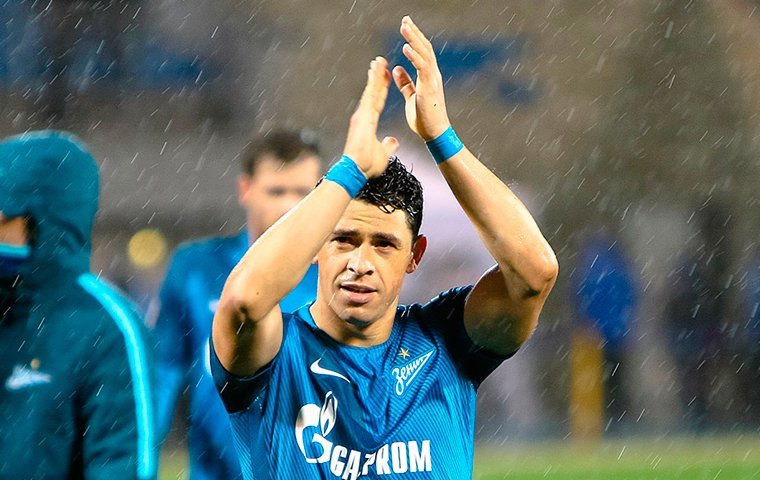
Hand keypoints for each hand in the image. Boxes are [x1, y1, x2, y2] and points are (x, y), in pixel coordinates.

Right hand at [343, 56, 398, 178]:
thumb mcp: (383, 153)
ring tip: (379, 60)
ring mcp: (362, 115)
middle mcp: (364, 116)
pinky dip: (374, 82)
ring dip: (375, 75)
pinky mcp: (362, 116)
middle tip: (381, 62)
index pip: (378, 101)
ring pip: (371, 90)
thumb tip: (393, 141)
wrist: (356, 170)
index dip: (382, 89)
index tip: (386, 77)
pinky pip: (370, 95)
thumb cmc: (366, 165)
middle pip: (373, 92)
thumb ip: (388, 145)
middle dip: (378, 77)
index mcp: (368, 122)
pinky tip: (377, 70)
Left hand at [393, 16, 450, 140]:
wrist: (435, 134)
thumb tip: (396, 69)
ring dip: (414, 39)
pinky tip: (406, 46)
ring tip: (404, 26)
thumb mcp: (412, 97)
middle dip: (414, 33)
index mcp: (428, 77)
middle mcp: (432, 75)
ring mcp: (433, 80)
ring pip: (424, 54)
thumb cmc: (424, 119)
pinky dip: (414, 56)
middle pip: (425, 48)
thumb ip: (405, 83)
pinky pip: (422, 67)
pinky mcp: (429, 87)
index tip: (406, 27)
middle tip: (405, 19)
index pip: (422, 53)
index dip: (414, 39)